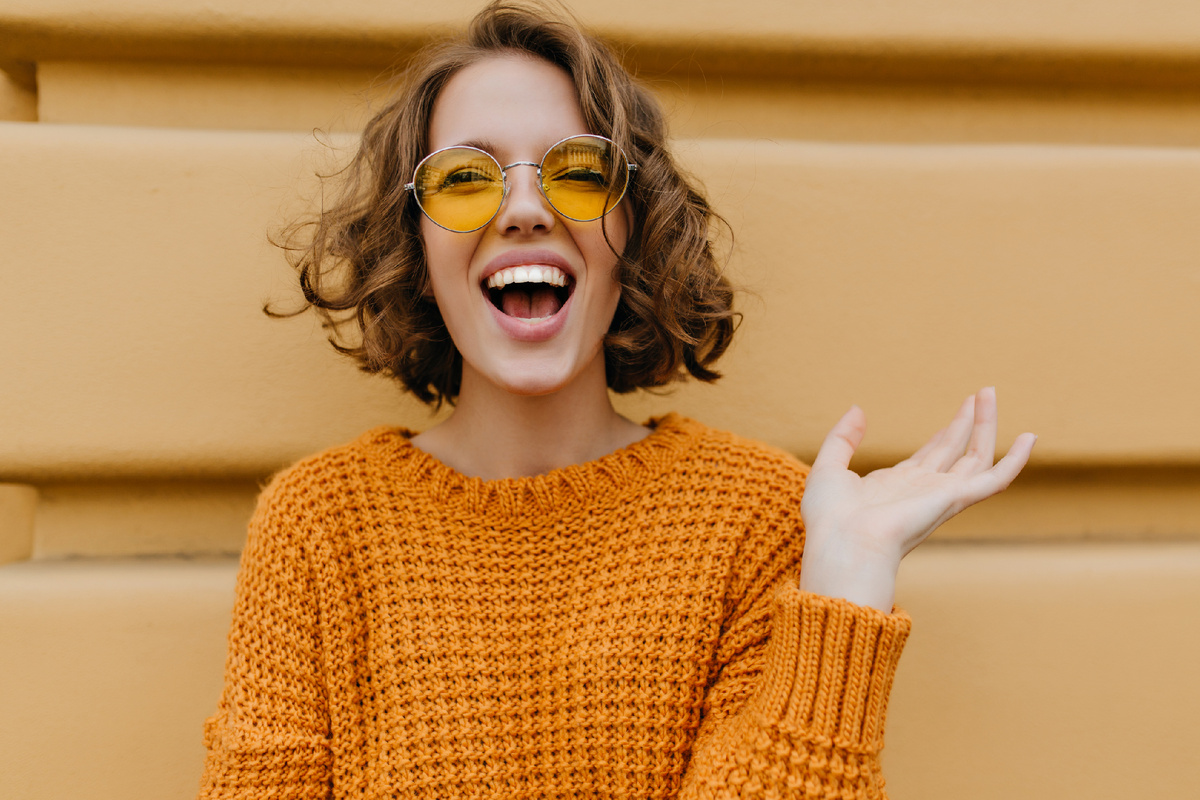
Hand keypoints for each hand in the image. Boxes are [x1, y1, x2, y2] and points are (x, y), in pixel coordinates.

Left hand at [798, 387, 1035, 610]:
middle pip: (956, 451)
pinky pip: (995, 479)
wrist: (842, 543)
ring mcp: (941, 495)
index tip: (961, 410)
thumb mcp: (829, 467)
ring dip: (986, 425)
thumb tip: (859, 410)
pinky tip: (1030, 438)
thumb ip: (843, 438)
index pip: (931, 456)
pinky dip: (1015, 461)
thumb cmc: (830, 518)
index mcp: (897, 486)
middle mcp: (924, 490)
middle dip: (969, 422)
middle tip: (983, 392)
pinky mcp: (954, 499)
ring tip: (990, 393)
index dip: (946, 434)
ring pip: (976, 456)